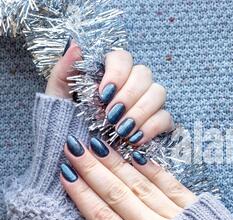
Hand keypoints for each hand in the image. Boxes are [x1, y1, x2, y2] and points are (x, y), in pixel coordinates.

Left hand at [46, 40, 173, 144]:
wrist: (77, 153)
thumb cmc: (66, 123)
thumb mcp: (58, 97)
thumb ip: (64, 70)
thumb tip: (76, 46)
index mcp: (110, 74)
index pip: (123, 57)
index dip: (117, 72)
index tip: (104, 93)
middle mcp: (132, 86)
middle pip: (144, 74)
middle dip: (129, 95)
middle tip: (111, 115)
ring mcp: (147, 104)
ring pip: (158, 94)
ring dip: (141, 111)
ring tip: (122, 130)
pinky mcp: (157, 124)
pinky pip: (166, 118)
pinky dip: (153, 127)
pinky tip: (136, 138)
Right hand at [60, 135, 197, 219]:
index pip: (103, 218)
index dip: (82, 194)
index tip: (67, 173)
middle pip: (118, 196)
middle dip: (94, 170)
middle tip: (74, 146)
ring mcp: (178, 218)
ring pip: (141, 186)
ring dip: (118, 164)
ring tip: (98, 144)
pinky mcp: (198, 210)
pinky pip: (172, 186)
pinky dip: (154, 170)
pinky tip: (138, 155)